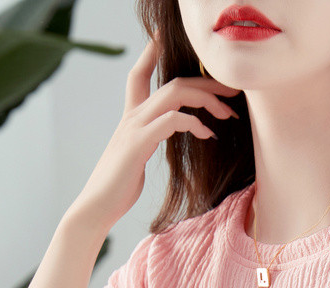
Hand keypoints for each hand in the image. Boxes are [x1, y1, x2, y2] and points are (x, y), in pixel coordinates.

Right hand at [68, 28, 242, 228]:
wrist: (97, 206)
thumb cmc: (118, 188)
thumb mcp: (135, 157)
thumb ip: (148, 140)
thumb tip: (164, 137)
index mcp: (131, 117)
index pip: (139, 74)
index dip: (152, 52)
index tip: (166, 39)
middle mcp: (132, 115)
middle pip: (173, 82)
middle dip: (206, 82)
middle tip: (232, 91)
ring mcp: (135, 126)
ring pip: (175, 94)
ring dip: (206, 99)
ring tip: (227, 113)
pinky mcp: (139, 142)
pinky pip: (172, 120)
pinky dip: (194, 123)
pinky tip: (208, 135)